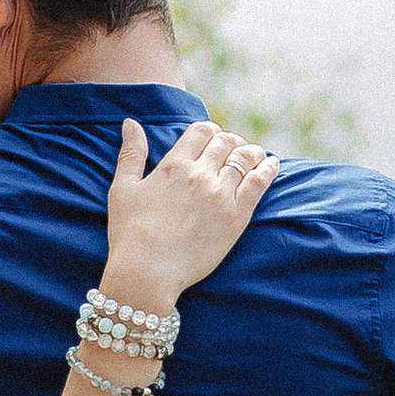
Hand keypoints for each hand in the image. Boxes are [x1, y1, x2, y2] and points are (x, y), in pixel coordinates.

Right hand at [100, 115, 276, 310]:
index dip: (209, 131)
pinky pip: (259, 182)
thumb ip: (131, 153)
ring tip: (254, 154)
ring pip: (245, 158)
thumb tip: (130, 123)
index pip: (201, 131)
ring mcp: (221, 195)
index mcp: (174, 165)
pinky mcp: (236, 217)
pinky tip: (271, 164)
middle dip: (229, 141)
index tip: (212, 138)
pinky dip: (268, 168)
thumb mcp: (123, 188)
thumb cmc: (129, 233)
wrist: (147, 272)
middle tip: (232, 149)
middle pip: (225, 142)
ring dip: (250, 152)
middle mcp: (200, 175)